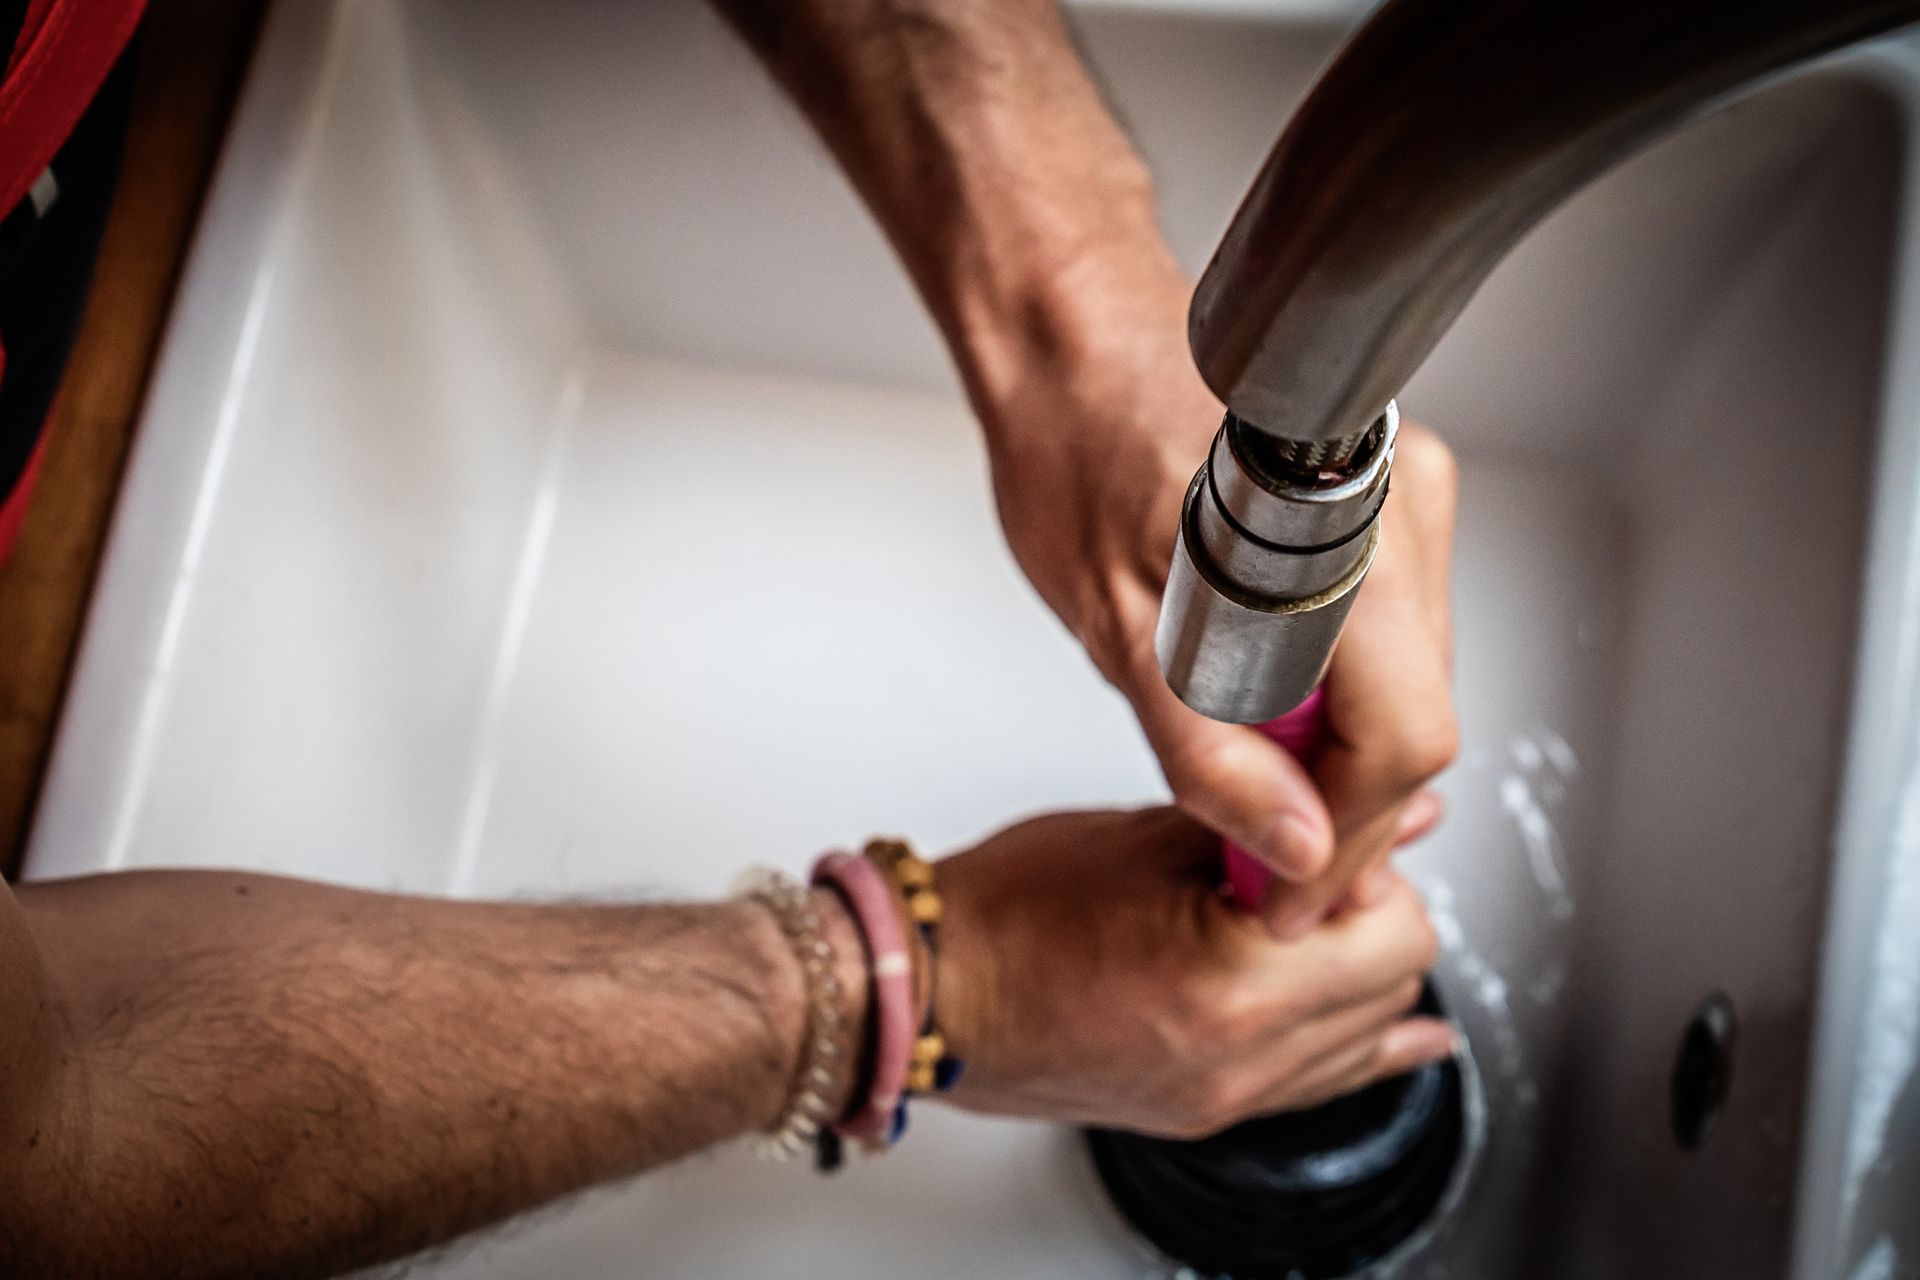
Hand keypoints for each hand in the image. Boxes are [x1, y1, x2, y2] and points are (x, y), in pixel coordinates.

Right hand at [932, 807, 1453, 1135]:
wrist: (928, 991)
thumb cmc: (1005, 913)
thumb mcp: (1147, 835)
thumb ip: (1270, 823)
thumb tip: (1377, 811)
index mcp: (1231, 984)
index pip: (1392, 926)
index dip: (1372, 863)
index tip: (1332, 827)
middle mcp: (1240, 1057)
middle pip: (1393, 981)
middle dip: (1374, 911)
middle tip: (1319, 863)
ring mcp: (1225, 1096)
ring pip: (1367, 1035)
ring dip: (1362, 970)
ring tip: (1315, 915)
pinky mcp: (1206, 1110)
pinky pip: (1321, 1083)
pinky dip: (1355, 1040)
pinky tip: (1401, 1031)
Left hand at [972, 249, 1457, 932]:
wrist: (1071, 336)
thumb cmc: (1076, 450)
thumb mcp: (1121, 630)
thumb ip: (1211, 753)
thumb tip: (1295, 850)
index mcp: (1345, 556)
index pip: (1403, 748)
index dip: (1347, 842)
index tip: (1285, 895)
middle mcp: (1404, 518)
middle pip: (1417, 719)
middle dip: (1337, 805)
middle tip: (1252, 856)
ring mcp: (1407, 499)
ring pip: (1408, 680)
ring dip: (1334, 747)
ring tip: (1241, 772)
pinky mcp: (1388, 498)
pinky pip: (1389, 630)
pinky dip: (1334, 684)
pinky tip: (1262, 699)